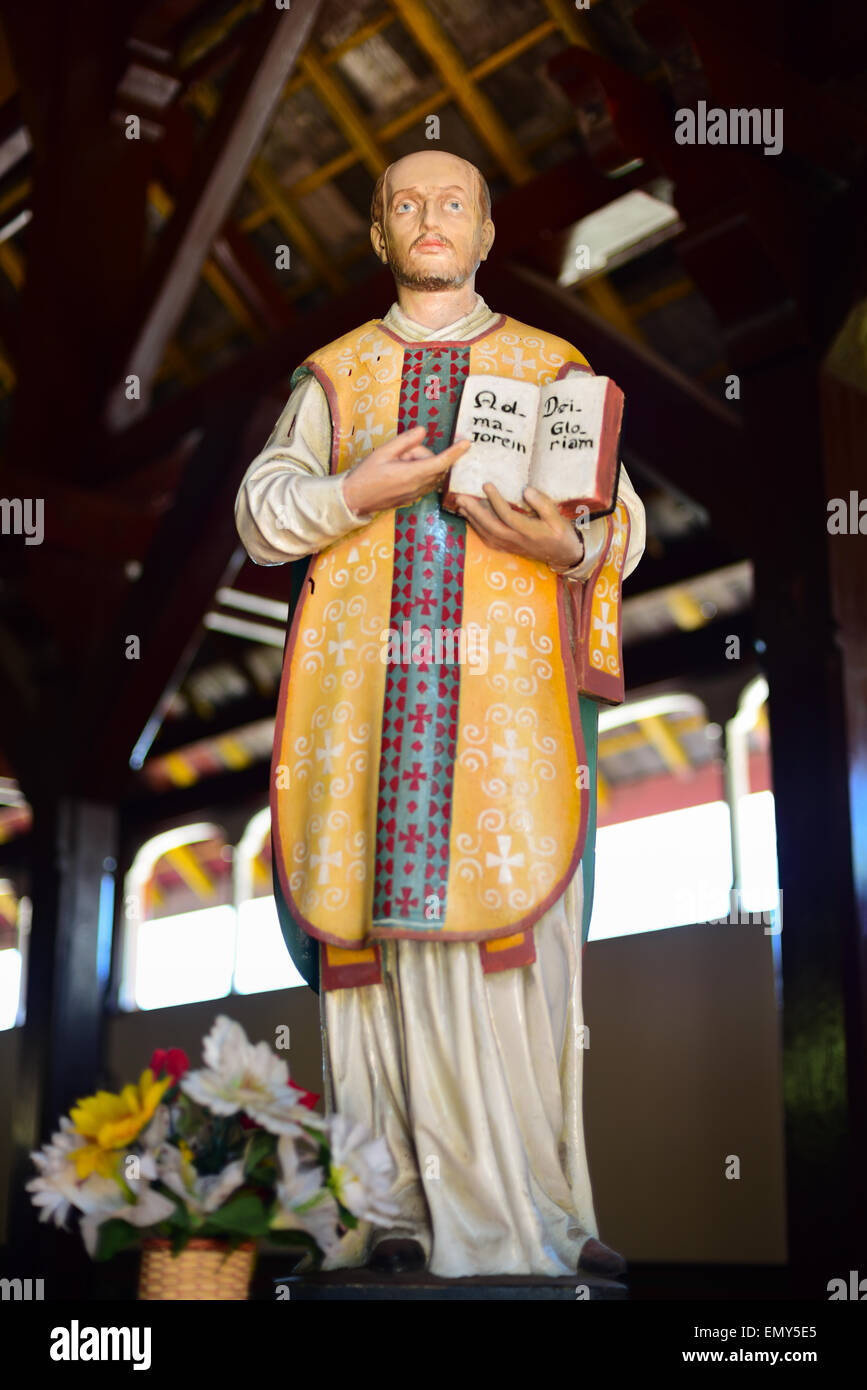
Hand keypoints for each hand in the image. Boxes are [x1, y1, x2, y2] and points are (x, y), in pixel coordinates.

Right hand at [342, 426, 471, 515]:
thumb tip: (423, 431)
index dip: (455, 452)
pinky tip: (398, 472)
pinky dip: (418, 473)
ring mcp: (416, 495)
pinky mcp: (413, 498)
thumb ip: (405, 441)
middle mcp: (418, 487)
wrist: (354, 499)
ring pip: (430, 473)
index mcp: (411, 474)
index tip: (467, 443)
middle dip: (422, 454)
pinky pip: (424, 481)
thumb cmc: (366, 474)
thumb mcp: (383, 451)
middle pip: (434, 465)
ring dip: (419, 464)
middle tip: (400, 454)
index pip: (441, 462)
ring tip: (396, 465)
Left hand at [454, 483, 584, 570]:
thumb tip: (526, 490)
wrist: (562, 555)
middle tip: (461, 497)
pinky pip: (487, 539)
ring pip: (486, 533)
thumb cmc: (560, 533)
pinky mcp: (506, 548)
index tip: (486, 485)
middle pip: (490, 526)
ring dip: (472, 519)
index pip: (507, 515)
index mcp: (528, 531)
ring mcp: (509, 545)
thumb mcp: (557, 518)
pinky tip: (469, 518)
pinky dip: (476, 529)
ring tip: (461, 505)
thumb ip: (543, 504)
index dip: (495, 500)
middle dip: (474, 511)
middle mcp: (515, 539)